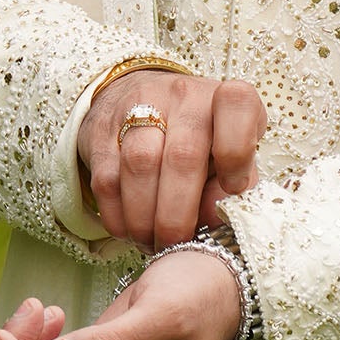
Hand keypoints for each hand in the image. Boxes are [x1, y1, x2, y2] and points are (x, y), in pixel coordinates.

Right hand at [77, 68, 265, 250]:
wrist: (140, 99)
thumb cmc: (198, 137)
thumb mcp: (229, 152)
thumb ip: (234, 184)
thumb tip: (216, 218)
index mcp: (222, 99)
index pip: (238, 104)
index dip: (238, 152)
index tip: (234, 189)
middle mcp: (183, 96)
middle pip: (182, 155)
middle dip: (178, 214)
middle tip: (177, 243)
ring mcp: (138, 106)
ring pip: (139, 165)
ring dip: (145, 218)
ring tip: (152, 242)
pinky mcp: (102, 129)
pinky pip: (107, 179)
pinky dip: (118, 216)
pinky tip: (130, 229)